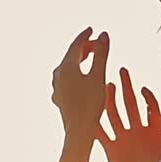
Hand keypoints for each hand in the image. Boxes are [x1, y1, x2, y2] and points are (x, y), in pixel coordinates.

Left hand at [51, 26, 108, 140]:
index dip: (85, 36)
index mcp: (66, 66)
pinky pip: (66, 80)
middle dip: (84, 48)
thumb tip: (104, 34)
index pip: (76, 45)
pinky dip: (76, 74)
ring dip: (79, 61)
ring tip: (89, 58)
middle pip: (70, 55)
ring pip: (67, 68)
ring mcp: (56, 87)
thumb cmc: (90, 105)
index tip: (92, 29)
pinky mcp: (59, 98)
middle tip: (96, 44)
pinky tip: (80, 79)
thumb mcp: (99, 77)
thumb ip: (101, 54)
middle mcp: (58, 75)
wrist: (78, 132)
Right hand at [96, 66, 160, 161]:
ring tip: (106, 85)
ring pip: (114, 114)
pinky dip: (94, 122)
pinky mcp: (111, 150)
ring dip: (110, 99)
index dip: (147, 96)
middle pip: (131, 105)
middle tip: (122, 71)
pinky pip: (101, 133)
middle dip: (127, 88)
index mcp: (153, 131)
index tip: (142, 88)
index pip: (150, 107)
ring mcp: (123, 140)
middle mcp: (137, 133)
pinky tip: (88, 111)